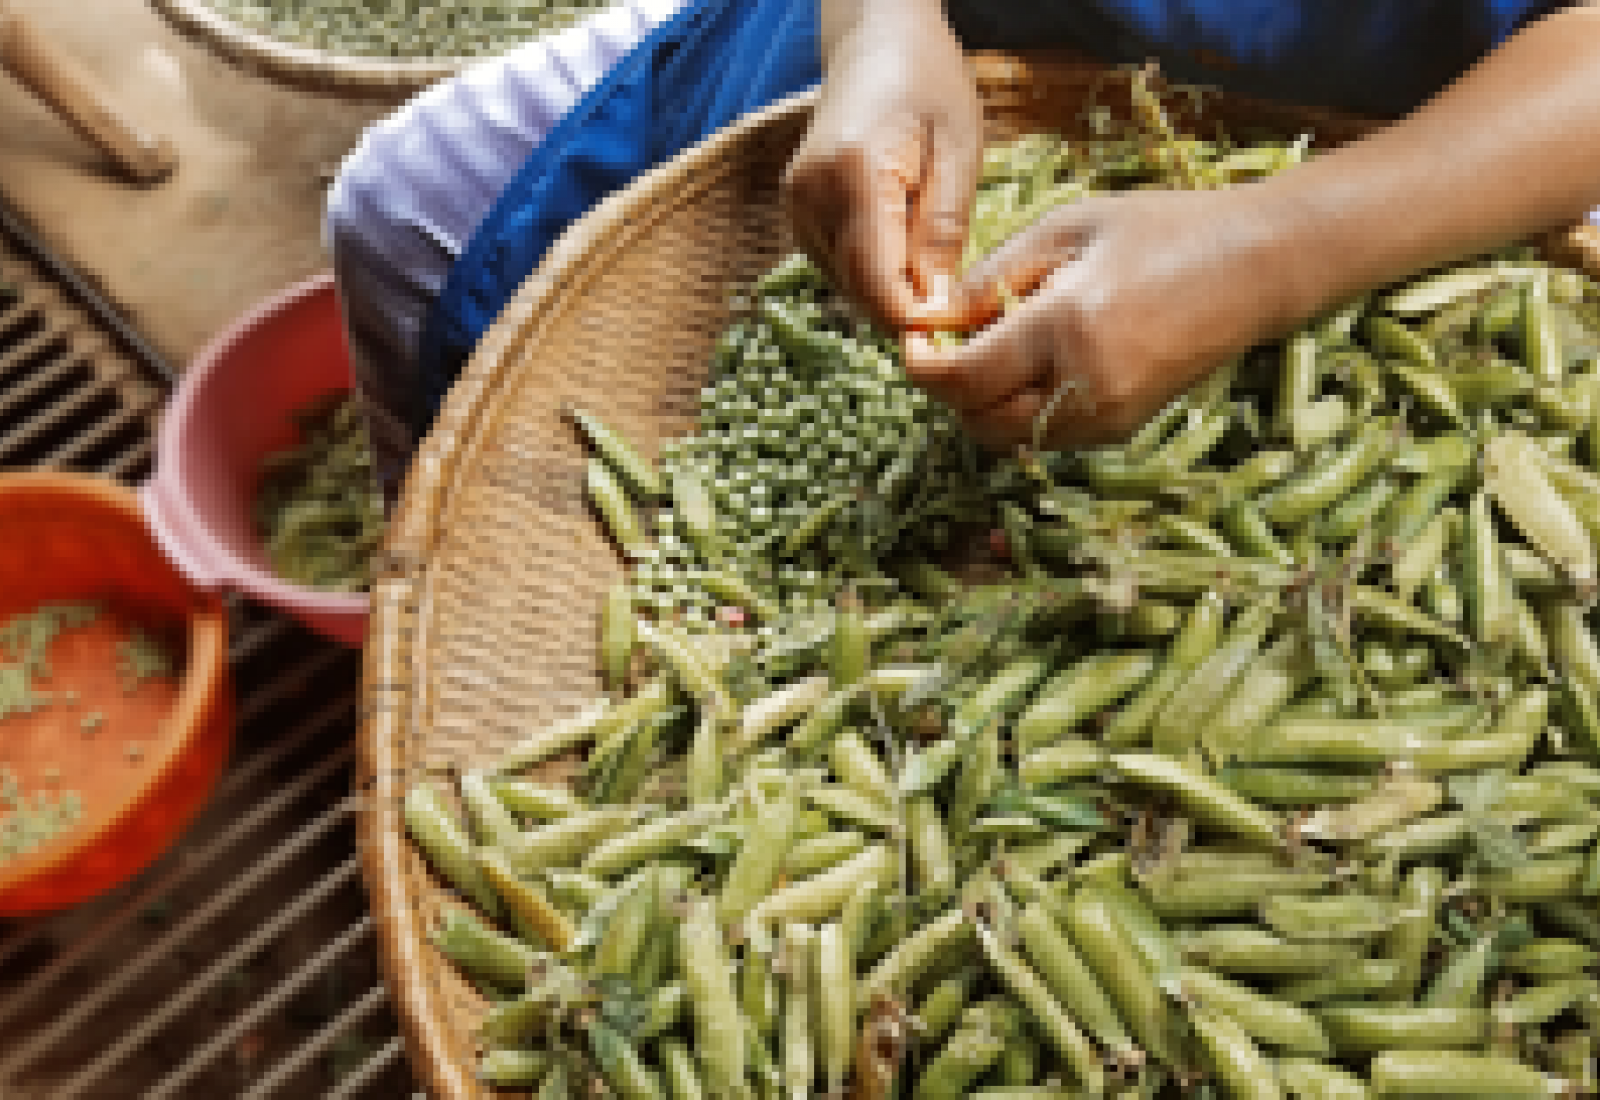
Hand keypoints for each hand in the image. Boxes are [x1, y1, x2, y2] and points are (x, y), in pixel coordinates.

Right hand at [782, 0, 980, 327]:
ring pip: (851, 288)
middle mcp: (811, 198)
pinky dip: (878, 274)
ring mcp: (797, 209)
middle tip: (962, 304)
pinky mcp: (798, 217)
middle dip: (911, 311)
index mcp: (853, 175)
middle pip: (862, 294)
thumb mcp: (959, 150)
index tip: (962, 327)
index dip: (920, 320)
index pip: (879, 284)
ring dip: (895, 293)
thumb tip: (935, 306)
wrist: (875, 42)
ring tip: (938, 264)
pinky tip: (908, 249)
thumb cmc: (928, 83)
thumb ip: (943, 231)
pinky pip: (842, 269)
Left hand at [904, 185, 1307, 448]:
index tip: (911, 342)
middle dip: (949, 391)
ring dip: (983, 405)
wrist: (1254, 269)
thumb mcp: (1066, 228)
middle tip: (945, 347)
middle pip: (978, 422)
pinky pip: (1047, 435)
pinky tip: (1035, 363)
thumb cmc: (1161, 231)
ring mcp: (1107, 418)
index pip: (963, 379)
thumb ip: (991, 277)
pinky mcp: (1122, 430)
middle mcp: (1085, 387)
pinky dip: (1022, 409)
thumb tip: (930, 317)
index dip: (921, 367)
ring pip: (1010, 437)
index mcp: (1066, 328)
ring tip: (992, 349)